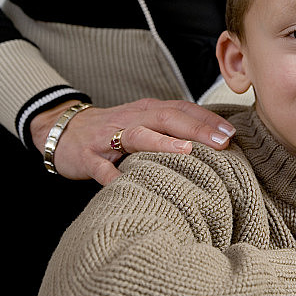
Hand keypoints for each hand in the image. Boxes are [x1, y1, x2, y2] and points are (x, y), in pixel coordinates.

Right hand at [31, 98, 236, 184]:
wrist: (63, 131)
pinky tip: (131, 186)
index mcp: (148, 110)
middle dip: (196, 129)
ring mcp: (109, 137)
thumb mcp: (143, 123)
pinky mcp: (88, 157)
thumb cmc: (113, 131)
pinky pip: (103, 168)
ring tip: (186, 152)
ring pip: (138, 134)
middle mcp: (132, 118)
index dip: (207, 119)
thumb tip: (215, 143)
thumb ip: (172, 129)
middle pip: (167, 117)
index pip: (182, 108)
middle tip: (222, 142)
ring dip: (162, 143)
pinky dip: (116, 177)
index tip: (232, 132)